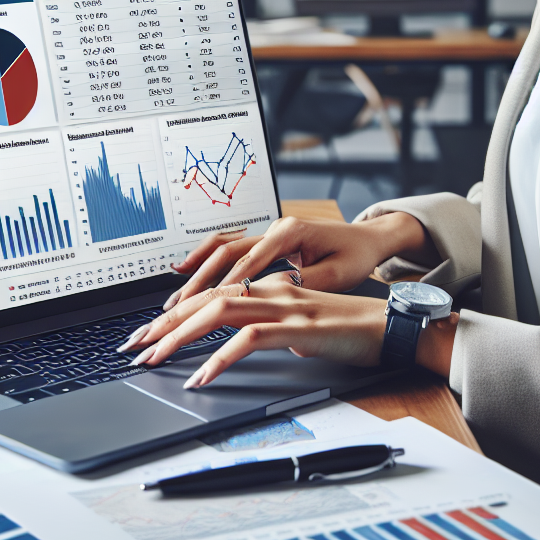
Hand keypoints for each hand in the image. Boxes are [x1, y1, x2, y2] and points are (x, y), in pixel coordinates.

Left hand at [120, 279, 458, 387]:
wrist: (388, 327)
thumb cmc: (347, 329)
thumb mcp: (299, 324)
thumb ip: (269, 325)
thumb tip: (239, 339)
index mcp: (270, 287)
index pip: (212, 294)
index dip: (175, 313)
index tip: (148, 334)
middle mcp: (271, 290)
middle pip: (206, 299)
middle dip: (164, 323)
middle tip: (134, 346)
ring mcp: (284, 306)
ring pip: (218, 312)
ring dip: (181, 336)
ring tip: (154, 358)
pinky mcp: (297, 327)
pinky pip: (248, 339)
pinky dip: (220, 358)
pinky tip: (202, 376)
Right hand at [162, 212, 432, 310]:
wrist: (368, 238)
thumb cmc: (356, 255)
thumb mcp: (337, 275)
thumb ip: (303, 285)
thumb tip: (272, 297)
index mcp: (290, 233)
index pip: (247, 263)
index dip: (222, 288)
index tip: (200, 310)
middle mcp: (274, 228)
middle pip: (225, 254)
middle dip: (196, 284)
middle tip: (171, 311)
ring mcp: (268, 232)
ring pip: (222, 250)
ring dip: (196, 274)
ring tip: (172, 300)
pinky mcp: (267, 241)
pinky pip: (229, 248)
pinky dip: (206, 260)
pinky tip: (185, 273)